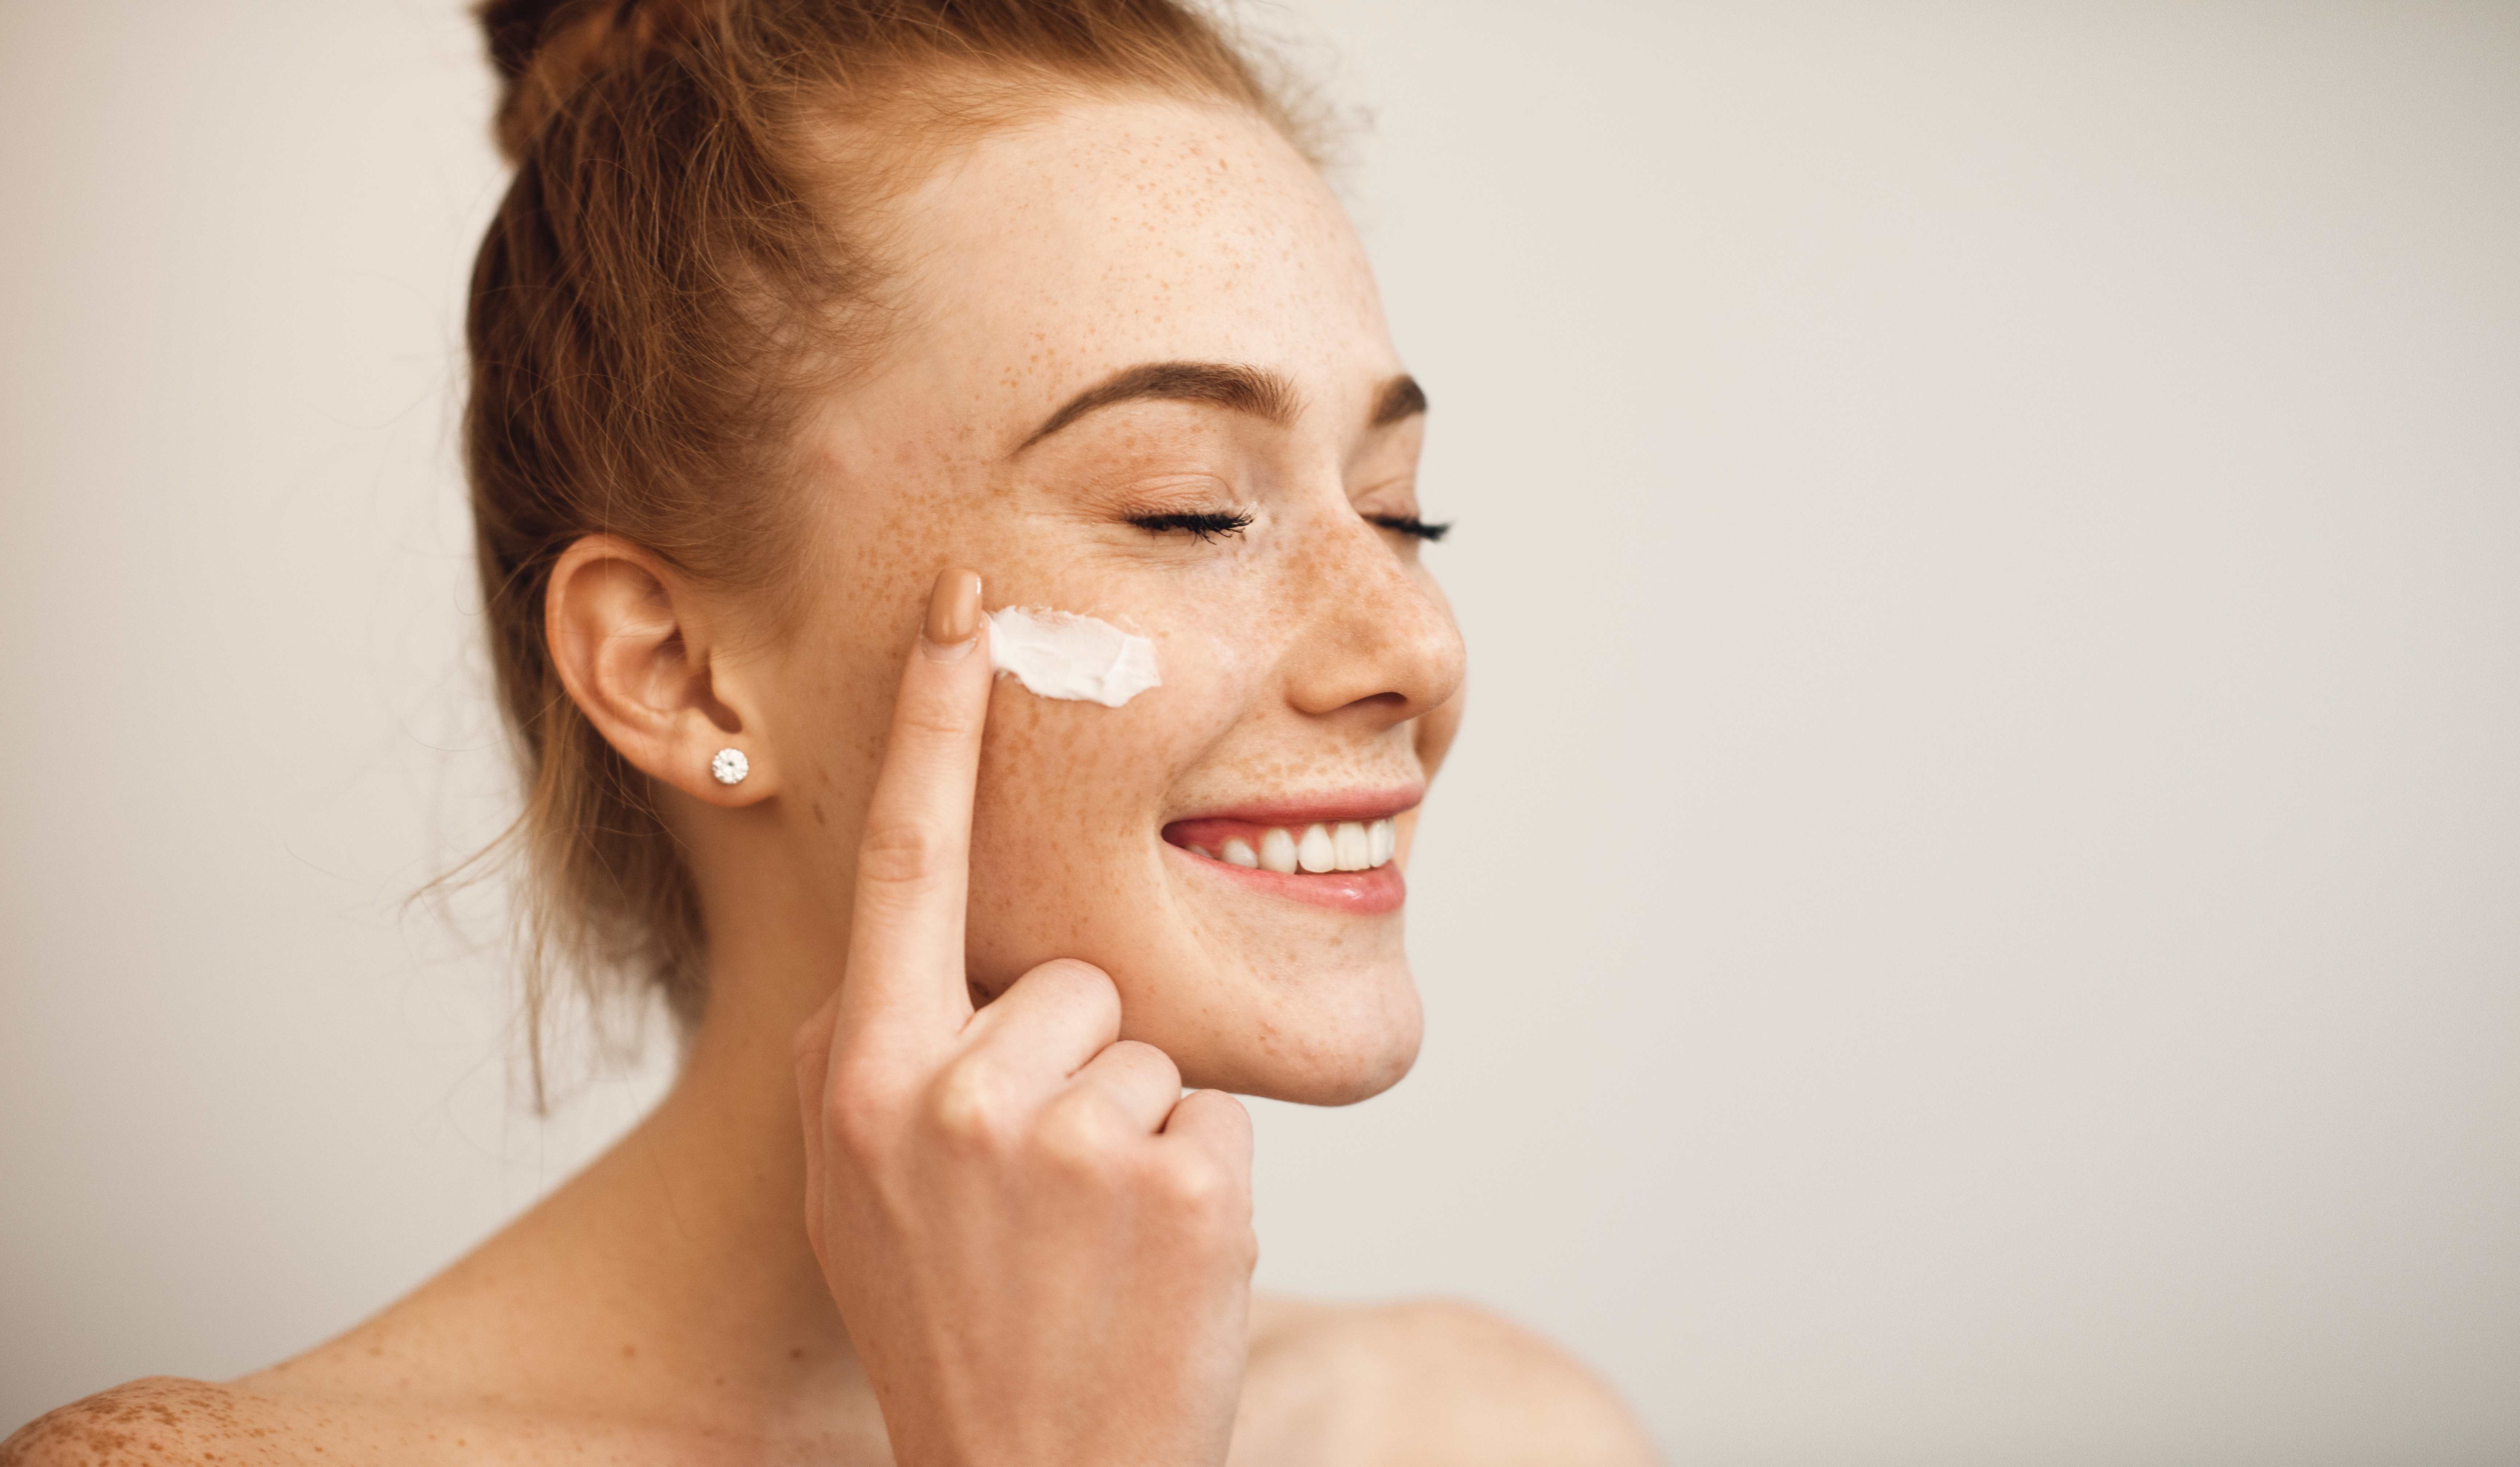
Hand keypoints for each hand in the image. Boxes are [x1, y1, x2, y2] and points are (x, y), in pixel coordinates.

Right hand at [792, 566, 1256, 1466]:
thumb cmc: (955, 1327)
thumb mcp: (862, 1190)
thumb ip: (883, 1063)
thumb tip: (897, 965)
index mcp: (859, 1074)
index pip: (902, 859)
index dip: (931, 722)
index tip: (963, 606)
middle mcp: (942, 1087)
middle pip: (1070, 979)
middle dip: (1078, 1069)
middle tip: (1043, 1206)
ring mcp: (1057, 1133)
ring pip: (1146, 1048)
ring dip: (1136, 1135)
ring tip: (1087, 1245)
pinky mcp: (1169, 1179)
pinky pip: (1208, 1119)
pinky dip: (1196, 1189)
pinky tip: (1144, 1270)